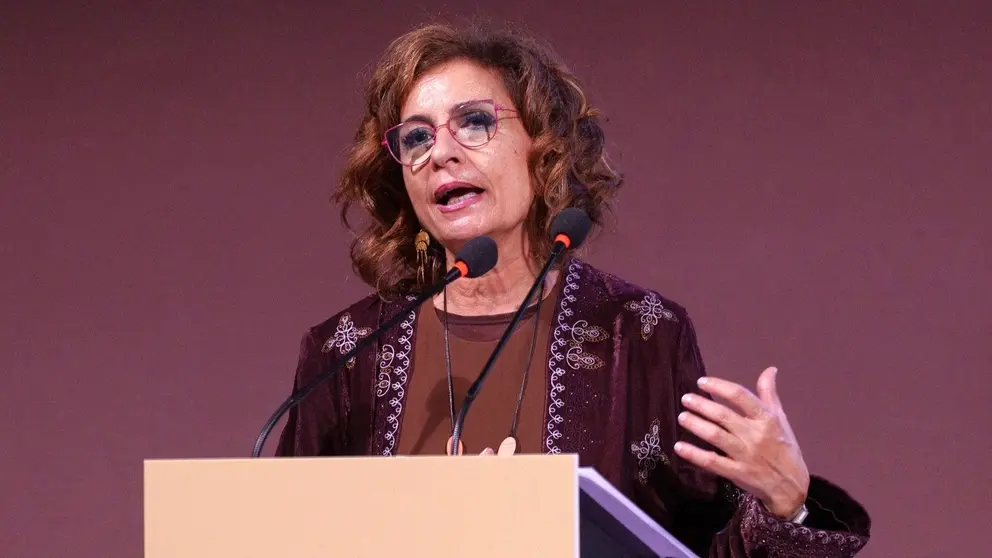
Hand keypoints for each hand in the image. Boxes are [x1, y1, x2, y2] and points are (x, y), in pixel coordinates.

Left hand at [673, 366, 809, 518]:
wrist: (792, 486)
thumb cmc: (785, 448)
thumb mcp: (781, 419)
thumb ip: (769, 394)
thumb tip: (769, 370)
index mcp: (766, 419)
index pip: (740, 396)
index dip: (719, 386)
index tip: (702, 382)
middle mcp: (755, 435)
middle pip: (724, 415)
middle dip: (702, 405)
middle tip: (685, 398)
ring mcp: (745, 455)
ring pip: (716, 436)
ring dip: (696, 425)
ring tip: (682, 417)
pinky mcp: (737, 473)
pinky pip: (712, 462)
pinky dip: (694, 454)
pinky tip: (679, 447)